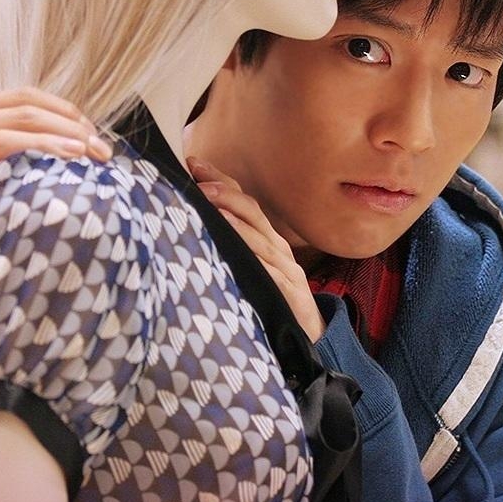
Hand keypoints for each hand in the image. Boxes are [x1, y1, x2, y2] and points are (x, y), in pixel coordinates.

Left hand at [189, 157, 324, 341]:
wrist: (309, 338)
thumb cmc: (273, 302)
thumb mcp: (252, 270)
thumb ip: (232, 249)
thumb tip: (194, 229)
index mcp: (267, 241)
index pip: (243, 202)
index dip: (220, 180)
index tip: (193, 163)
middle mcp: (278, 250)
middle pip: (253, 212)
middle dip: (226, 193)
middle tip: (199, 182)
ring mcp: (287, 271)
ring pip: (261, 240)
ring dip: (236, 222)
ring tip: (212, 207)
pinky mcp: (290, 295)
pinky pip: (272, 275)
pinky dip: (256, 261)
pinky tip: (239, 253)